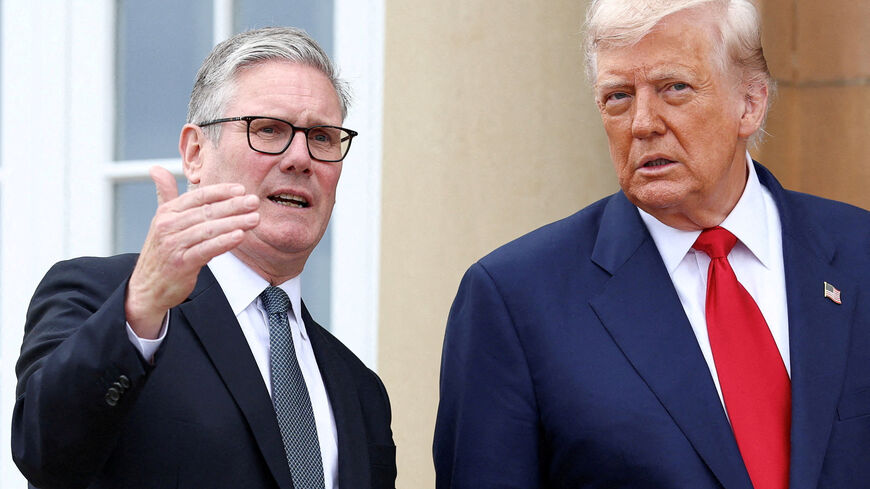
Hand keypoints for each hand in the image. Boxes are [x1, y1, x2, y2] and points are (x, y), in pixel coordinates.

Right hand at [125, 166, 259, 338]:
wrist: (146, 288)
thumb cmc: (160, 253)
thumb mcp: (160, 221)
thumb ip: (165, 195)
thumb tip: (157, 169)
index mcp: (166, 213)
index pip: (197, 197)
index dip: (220, 192)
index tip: (241, 189)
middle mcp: (168, 226)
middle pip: (206, 211)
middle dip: (233, 206)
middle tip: (254, 201)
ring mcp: (173, 245)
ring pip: (209, 229)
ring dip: (234, 223)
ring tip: (254, 218)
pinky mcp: (181, 263)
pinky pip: (206, 249)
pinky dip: (224, 242)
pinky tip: (239, 236)